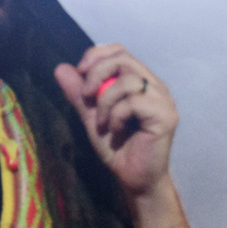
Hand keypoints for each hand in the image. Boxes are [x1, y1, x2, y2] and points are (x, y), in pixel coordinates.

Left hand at [52, 45, 176, 202]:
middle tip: (86, 97)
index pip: (120, 50)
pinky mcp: (166, 116)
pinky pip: (134, 102)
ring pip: (129, 80)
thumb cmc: (117, 146)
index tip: (80, 72)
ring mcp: (163, 100)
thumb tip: (61, 68)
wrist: (133, 177)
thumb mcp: (91, 115)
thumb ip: (79, 93)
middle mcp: (155, 86)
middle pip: (124, 58)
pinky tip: (115, 130)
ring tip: (102, 122)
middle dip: (97, 73)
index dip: (97, 55)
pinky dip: (116, 115)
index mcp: (140, 81)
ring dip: (105, 101)